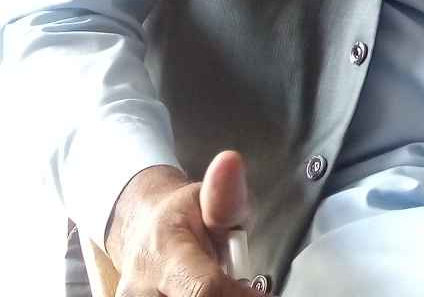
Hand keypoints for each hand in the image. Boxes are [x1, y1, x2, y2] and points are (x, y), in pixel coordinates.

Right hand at [105, 149, 251, 295]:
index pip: (204, 291)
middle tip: (242, 287)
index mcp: (164, 254)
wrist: (143, 232)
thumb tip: (230, 161)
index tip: (263, 293)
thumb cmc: (189, 217)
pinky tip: (210, 291)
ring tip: (223, 284)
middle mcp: (139, 291)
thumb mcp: (211, 199)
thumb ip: (226, 195)